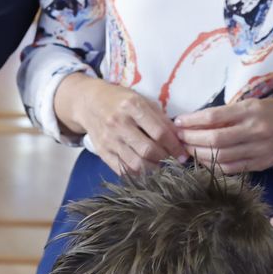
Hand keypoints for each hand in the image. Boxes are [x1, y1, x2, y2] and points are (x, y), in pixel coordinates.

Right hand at [60, 76, 185, 176]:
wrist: (89, 103)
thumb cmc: (121, 100)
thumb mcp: (142, 100)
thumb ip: (160, 118)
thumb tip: (178, 138)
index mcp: (132, 106)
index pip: (159, 132)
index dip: (174, 145)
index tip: (183, 153)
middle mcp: (119, 123)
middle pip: (148, 149)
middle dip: (165, 158)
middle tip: (174, 160)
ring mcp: (109, 140)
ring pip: (136, 163)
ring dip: (153, 168)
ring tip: (161, 166)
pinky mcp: (102, 152)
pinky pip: (122, 169)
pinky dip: (137, 173)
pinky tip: (146, 169)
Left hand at [176, 98, 272, 174]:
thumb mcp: (251, 104)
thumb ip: (227, 114)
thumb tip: (195, 122)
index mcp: (251, 111)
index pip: (214, 117)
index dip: (192, 121)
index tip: (178, 122)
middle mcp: (255, 130)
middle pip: (214, 139)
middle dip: (191, 139)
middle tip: (179, 138)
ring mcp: (258, 149)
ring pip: (220, 156)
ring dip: (198, 154)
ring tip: (187, 149)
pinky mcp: (259, 164)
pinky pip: (230, 168)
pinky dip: (212, 165)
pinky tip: (203, 160)